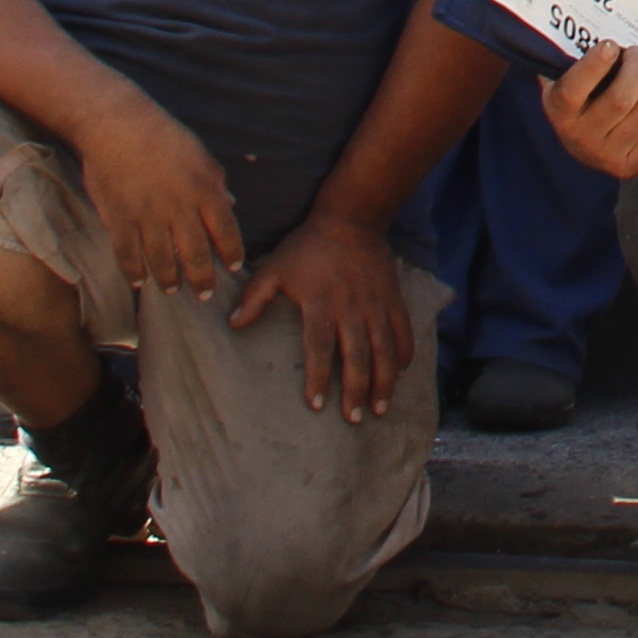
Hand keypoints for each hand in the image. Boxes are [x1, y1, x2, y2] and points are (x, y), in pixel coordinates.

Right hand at [73, 104, 245, 299]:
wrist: (116, 125)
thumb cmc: (163, 136)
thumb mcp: (200, 154)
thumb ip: (216, 182)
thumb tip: (230, 205)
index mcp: (204, 190)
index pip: (226, 232)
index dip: (231, 253)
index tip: (233, 266)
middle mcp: (179, 208)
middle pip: (196, 255)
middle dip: (203, 279)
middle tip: (205, 294)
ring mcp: (148, 217)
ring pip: (162, 261)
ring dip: (170, 280)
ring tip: (173, 289)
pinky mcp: (119, 220)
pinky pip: (128, 256)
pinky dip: (134, 272)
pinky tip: (139, 281)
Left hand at [225, 209, 415, 420]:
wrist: (351, 218)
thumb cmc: (307, 247)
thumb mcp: (274, 267)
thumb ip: (254, 297)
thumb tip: (233, 325)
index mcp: (321, 304)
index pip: (318, 348)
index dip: (317, 378)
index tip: (316, 406)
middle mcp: (351, 308)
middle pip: (356, 356)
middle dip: (355, 390)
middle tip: (353, 419)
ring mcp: (375, 304)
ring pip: (383, 349)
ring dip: (383, 381)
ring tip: (380, 408)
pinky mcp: (392, 298)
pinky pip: (402, 330)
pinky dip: (403, 353)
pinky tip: (399, 373)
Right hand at [541, 41, 637, 180]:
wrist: (584, 144)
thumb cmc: (581, 98)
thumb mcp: (567, 78)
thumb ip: (577, 59)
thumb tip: (608, 38)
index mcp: (560, 112)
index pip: (573, 89)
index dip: (595, 64)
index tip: (611, 45)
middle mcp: (580, 138)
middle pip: (620, 100)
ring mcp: (606, 156)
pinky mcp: (631, 166)